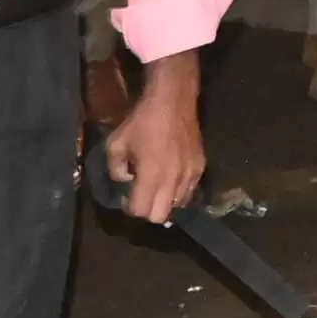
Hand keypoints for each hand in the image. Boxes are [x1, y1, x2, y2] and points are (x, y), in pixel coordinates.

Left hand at [104, 64, 206, 225]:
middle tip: (141, 195)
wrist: (172, 100)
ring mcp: (190, 176)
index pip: (140, 211)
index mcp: (151, 175)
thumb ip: (115, 169)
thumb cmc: (142, 121)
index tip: (126, 197)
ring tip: (156, 186)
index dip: (130, 208)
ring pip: (176, 206)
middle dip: (147, 210)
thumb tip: (125, 181)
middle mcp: (173, 181)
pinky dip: (178, 192)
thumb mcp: (116, 143)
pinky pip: (189, 192)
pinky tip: (170, 178)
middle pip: (160, 217)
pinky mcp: (200, 168)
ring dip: (164, 201)